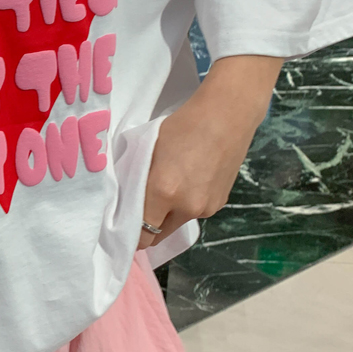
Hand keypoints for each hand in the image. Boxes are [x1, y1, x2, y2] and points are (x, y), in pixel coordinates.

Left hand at [141, 57, 282, 247]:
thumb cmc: (183, 125)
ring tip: (173, 186)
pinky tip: (192, 180)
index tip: (125, 227)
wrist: (227, 115)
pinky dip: (188, 205)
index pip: (142, 234)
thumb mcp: (150, 150)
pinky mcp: (219, 204)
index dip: (132, 235)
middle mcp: (186, 207)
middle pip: (159, 235)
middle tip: (143, 209)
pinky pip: (195, 213)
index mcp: (163, 192)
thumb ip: (139, 181)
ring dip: (170, 214)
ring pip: (178, 223)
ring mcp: (206, 208)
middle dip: (148, 227)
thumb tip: (129, 202)